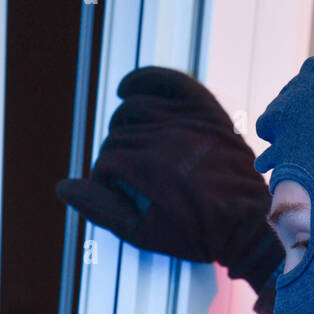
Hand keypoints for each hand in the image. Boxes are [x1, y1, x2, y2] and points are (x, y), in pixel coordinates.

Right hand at [56, 66, 283, 294]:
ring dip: (125, 128)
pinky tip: (125, 90)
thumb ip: (102, 209)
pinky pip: (167, 81)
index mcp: (149, 168)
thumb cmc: (199, 234)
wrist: (251, 224)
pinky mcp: (206, 111)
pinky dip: (143, 80)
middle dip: (117, 159)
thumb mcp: (145, 233)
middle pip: (118, 137)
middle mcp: (166, 137)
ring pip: (134, 110)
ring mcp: (188, 120)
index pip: (107, 162)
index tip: (117, 197)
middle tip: (131, 180)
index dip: (106, 183)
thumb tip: (62, 187)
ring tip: (132, 149)